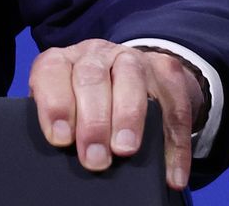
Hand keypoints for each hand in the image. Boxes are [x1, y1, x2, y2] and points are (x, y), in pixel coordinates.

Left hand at [29, 39, 204, 189]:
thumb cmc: (87, 103)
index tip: (60, 139)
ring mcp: (134, 60)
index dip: (55, 104)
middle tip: (95, 158)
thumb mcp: (68, 106)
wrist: (134, 76)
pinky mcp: (168, 74)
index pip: (52, 71)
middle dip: (93, 121)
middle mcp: (97, 54)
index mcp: (65, 61)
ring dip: (128, 118)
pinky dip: (175, 145)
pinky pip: (175, 107)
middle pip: (91, 77)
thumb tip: (65, 155)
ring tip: (125, 151)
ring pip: (132, 80)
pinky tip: (172, 174)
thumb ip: (63, 123)